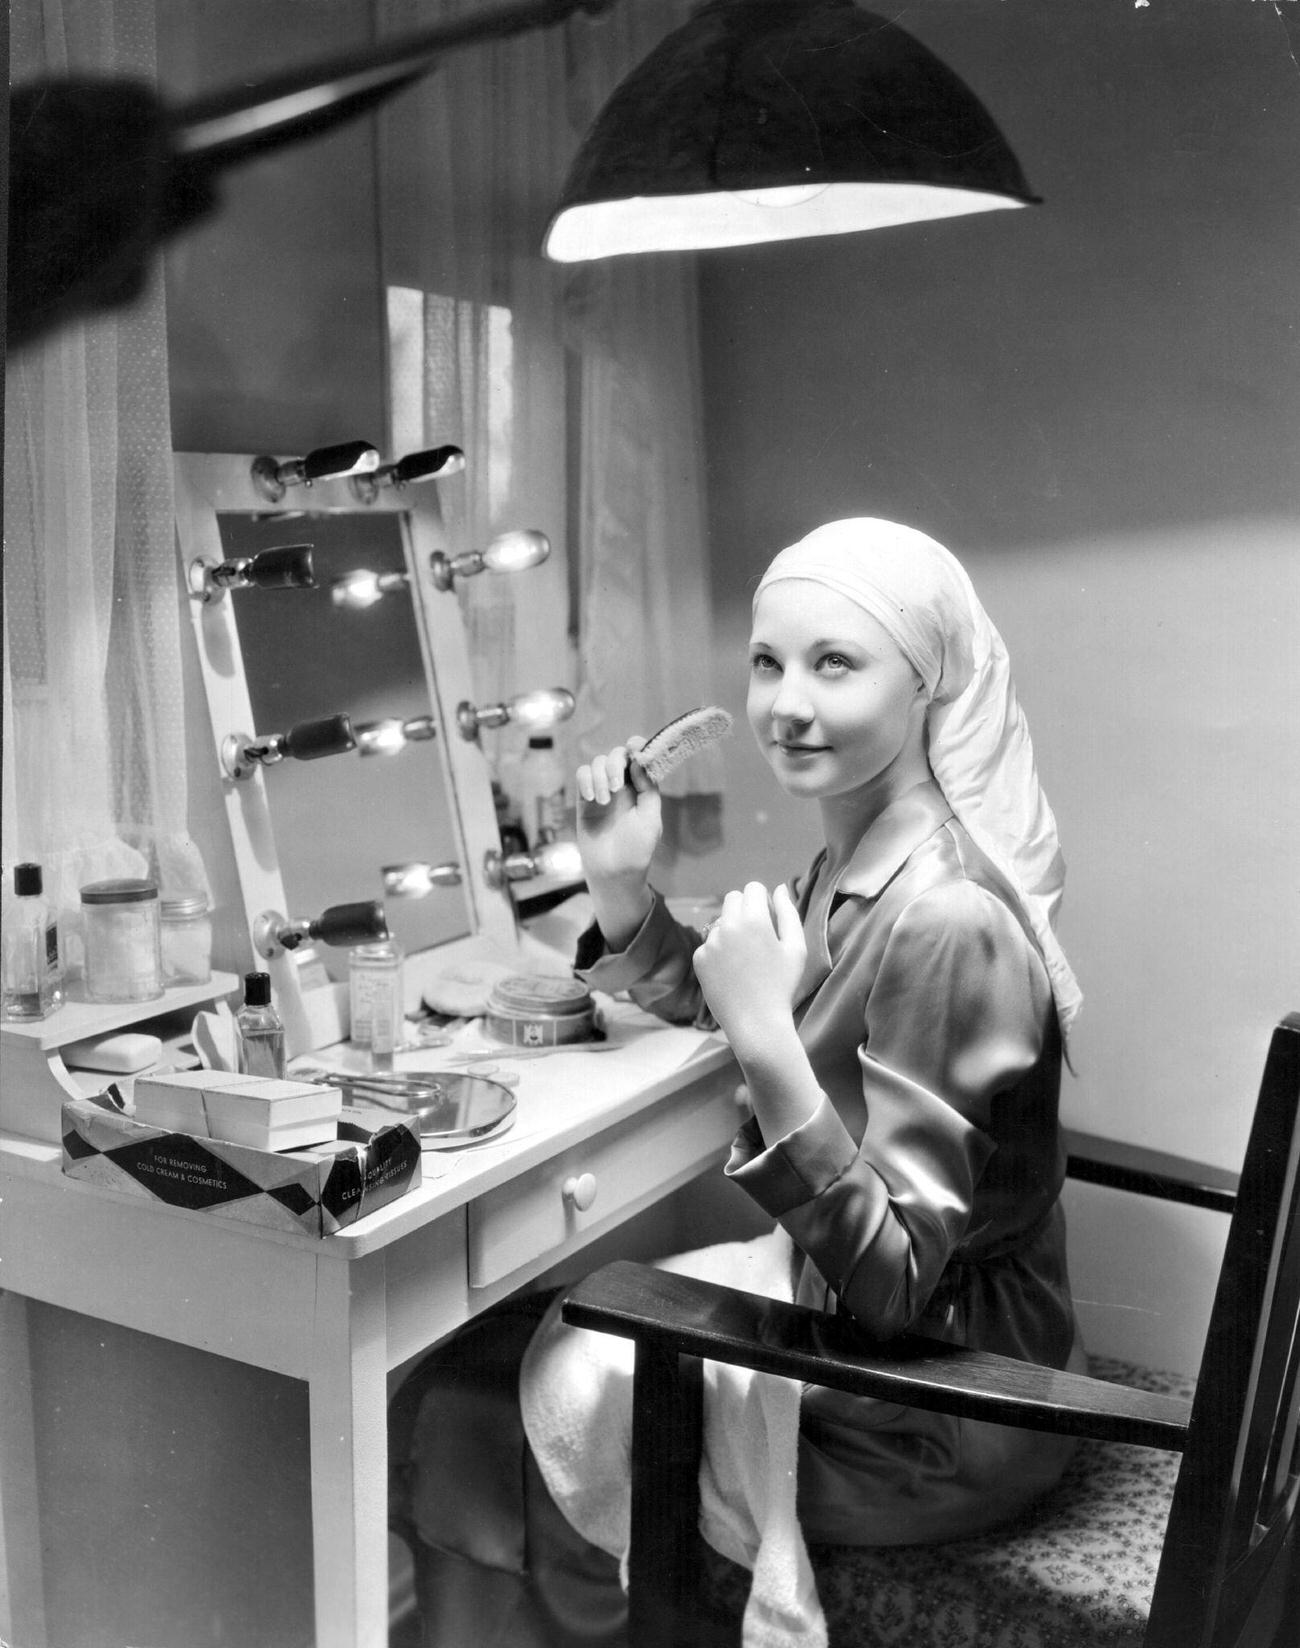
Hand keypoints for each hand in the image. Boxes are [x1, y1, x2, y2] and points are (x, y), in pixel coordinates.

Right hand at [576, 738, 662, 882]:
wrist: (614, 872)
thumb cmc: (637, 849)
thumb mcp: (650, 819)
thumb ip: (648, 789)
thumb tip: (638, 762)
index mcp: (641, 789)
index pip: (638, 759)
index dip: (637, 746)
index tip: (635, 746)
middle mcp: (622, 787)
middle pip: (616, 755)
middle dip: (614, 764)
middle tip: (615, 786)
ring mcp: (602, 791)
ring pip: (597, 763)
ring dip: (599, 776)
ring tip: (603, 801)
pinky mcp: (584, 800)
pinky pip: (582, 775)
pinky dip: (585, 780)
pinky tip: (591, 798)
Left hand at [693, 882, 806, 1052]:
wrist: (756, 1023)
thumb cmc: (782, 985)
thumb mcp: (796, 948)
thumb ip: (788, 912)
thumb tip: (779, 888)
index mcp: (754, 919)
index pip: (753, 888)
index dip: (763, 900)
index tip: (769, 919)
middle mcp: (727, 925)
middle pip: (733, 899)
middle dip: (745, 909)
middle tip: (757, 936)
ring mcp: (710, 942)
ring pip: (720, 921)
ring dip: (731, 930)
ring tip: (745, 960)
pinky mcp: (699, 958)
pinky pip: (709, 943)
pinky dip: (719, 951)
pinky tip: (732, 972)